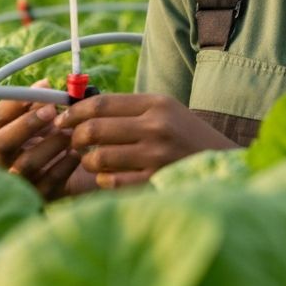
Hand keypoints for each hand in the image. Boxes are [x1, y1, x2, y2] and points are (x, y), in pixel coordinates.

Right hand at [0, 79, 97, 200]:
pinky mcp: (39, 197)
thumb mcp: (49, 120)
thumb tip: (44, 85)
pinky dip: (65, 165)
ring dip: (50, 144)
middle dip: (27, 123)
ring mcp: (19, 181)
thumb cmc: (58, 139)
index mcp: (0, 137)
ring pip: (25, 163)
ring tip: (70, 134)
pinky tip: (78, 154)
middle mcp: (2, 160)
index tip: (41, 89)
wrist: (81, 174)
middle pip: (2, 141)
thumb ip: (44, 103)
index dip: (16, 102)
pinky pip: (49, 182)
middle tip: (52, 111)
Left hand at [53, 93, 235, 188]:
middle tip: (74, 142)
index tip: (61, 118)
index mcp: (157, 103)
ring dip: (87, 161)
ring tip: (92, 161)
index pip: (101, 103)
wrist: (224, 164)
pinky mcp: (155, 182)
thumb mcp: (165, 111)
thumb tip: (82, 109)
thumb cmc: (186, 136)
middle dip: (75, 137)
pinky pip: (111, 182)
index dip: (74, 111)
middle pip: (94, 129)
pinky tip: (110, 176)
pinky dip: (103, 180)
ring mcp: (156, 156)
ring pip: (98, 158)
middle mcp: (156, 127)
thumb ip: (129, 109)